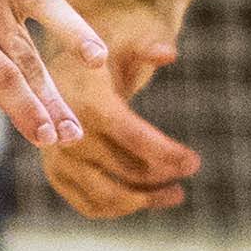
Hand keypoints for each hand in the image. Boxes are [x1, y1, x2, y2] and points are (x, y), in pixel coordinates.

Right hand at [39, 2, 197, 218]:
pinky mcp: (56, 175)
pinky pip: (89, 205)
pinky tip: (144, 199)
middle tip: (188, 171)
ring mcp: (59, 159)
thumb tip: (168, 53)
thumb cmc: (102, 55)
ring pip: (108, 196)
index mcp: (88, 104)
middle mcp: (68, 136)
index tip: (195, 162)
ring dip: (145, 200)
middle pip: (126, 170)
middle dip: (163, 175)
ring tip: (174, 194)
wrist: (61, 70)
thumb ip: (148, 46)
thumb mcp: (125, 41)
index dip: (168, 153)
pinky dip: (119, 208)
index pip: (134, 138)